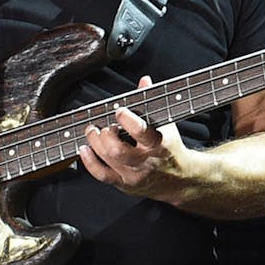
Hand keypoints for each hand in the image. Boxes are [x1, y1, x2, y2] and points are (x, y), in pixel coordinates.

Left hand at [77, 75, 180, 194]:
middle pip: (118, 150)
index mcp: (159, 145)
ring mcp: (134, 175)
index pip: (142, 132)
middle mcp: (146, 162)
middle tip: (102, 125)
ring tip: (93, 132)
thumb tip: (144, 80)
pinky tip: (84, 149)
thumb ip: (152, 102)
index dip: (127, 120)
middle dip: (106, 134)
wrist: (180, 179)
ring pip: (108, 160)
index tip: (119, 111)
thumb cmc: (170, 148)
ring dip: (95, 143)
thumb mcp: (166, 124)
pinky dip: (89, 162)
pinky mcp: (124, 184)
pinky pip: (102, 175)